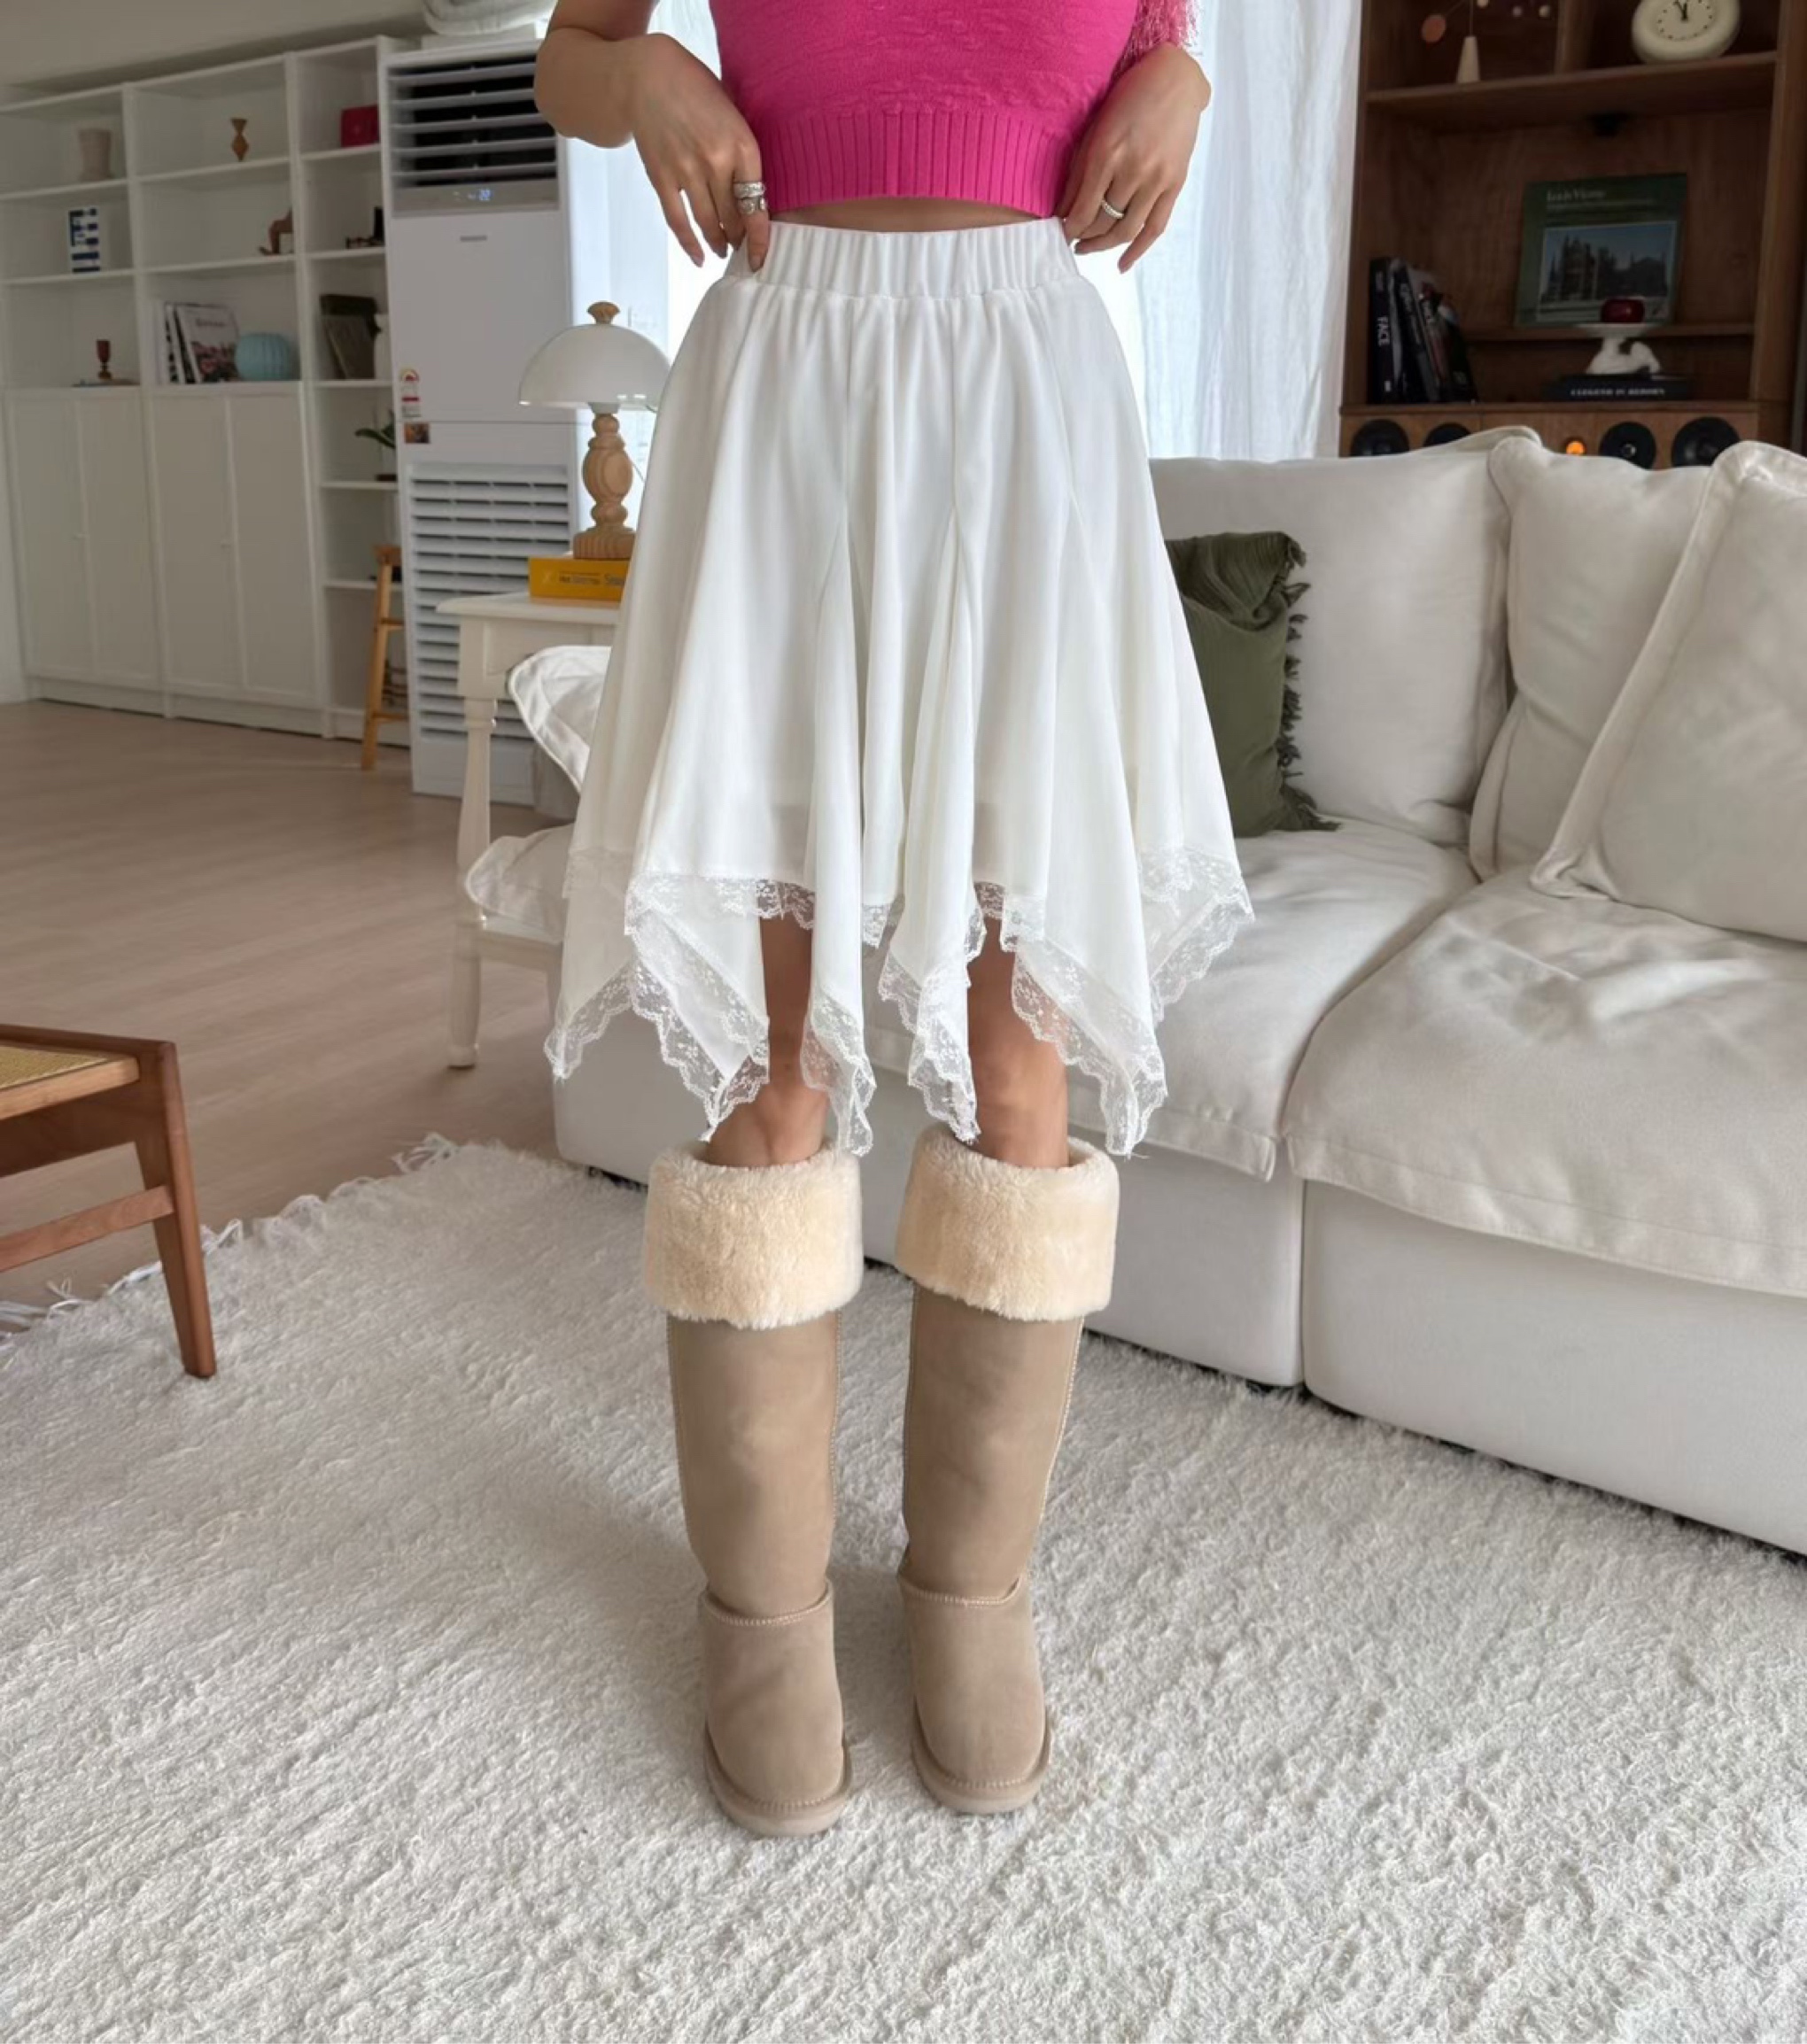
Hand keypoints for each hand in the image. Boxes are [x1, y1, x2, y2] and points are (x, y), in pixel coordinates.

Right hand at [626, 33, 770, 270]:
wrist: (648, 75)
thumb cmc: (695, 89)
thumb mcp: (732, 113)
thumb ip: (741, 151)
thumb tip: (752, 193)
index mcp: (742, 145)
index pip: (756, 205)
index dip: (760, 238)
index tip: (761, 257)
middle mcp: (717, 162)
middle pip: (733, 218)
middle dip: (738, 239)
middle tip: (741, 248)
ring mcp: (687, 171)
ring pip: (708, 223)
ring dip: (717, 243)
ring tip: (722, 250)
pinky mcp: (662, 177)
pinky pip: (677, 220)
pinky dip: (689, 243)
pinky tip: (698, 257)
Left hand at [1058, 45, 1210, 272]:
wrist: (1176, 80)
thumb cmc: (1129, 98)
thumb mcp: (1096, 128)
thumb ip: (1079, 172)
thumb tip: (1062, 213)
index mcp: (1107, 153)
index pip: (1081, 209)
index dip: (1068, 228)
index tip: (1060, 234)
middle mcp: (1132, 170)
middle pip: (1102, 222)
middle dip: (1083, 236)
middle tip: (1072, 240)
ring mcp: (1156, 179)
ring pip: (1125, 230)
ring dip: (1104, 246)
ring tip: (1089, 248)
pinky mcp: (1175, 184)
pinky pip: (1155, 228)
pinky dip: (1137, 250)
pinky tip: (1122, 264)